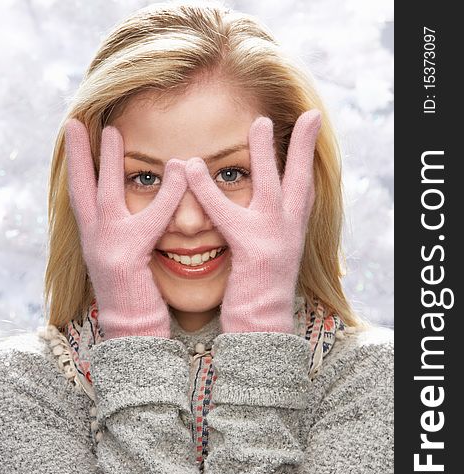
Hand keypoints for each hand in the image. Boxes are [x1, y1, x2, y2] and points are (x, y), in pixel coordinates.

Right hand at [65, 119, 187, 339]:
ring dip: (108, 163)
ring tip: (111, 131)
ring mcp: (107, 249)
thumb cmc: (137, 299)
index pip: (84, 197)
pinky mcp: (126, 260)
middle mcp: (95, 241)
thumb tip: (139, 218)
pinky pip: (148, 222)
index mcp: (97, 240)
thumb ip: (133, 236)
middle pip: (82, 189)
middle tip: (77, 120)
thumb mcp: (131, 262)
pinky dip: (163, 198)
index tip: (77, 139)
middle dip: (78, 155)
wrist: (135, 333)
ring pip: (106, 197)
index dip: (79, 168)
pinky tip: (175, 170)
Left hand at [184, 109, 320, 333]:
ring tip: (259, 122)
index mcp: (290, 232)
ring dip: (266, 154)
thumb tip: (263, 212)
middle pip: (301, 180)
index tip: (312, 129)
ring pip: (272, 188)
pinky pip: (229, 216)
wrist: (260, 327)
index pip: (303, 189)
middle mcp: (288, 233)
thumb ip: (264, 231)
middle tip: (309, 113)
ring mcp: (274, 241)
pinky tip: (194, 168)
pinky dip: (209, 192)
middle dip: (302, 146)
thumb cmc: (257, 293)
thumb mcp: (266, 256)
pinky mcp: (253, 253)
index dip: (307, 159)